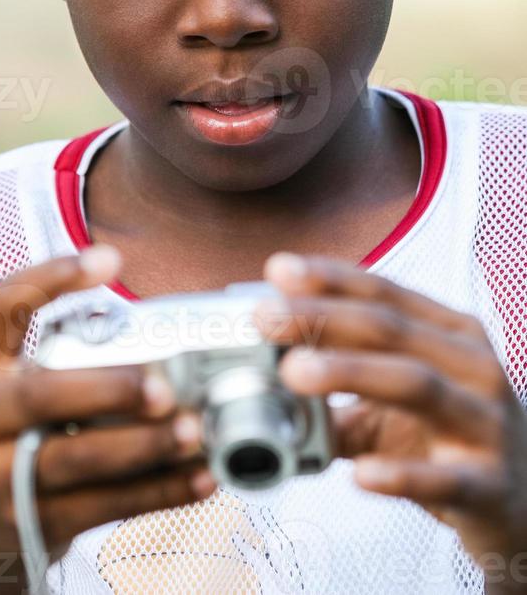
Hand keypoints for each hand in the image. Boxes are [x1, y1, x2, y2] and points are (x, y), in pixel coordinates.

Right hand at [0, 248, 215, 594]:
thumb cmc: (16, 438)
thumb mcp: (17, 390)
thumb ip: (68, 360)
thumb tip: (169, 336)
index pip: (5, 306)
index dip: (52, 278)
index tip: (109, 258)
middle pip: (39, 398)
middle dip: (106, 389)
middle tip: (162, 388)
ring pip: (75, 461)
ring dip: (144, 447)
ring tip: (195, 431)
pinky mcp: (31, 525)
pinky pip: (104, 507)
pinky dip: (159, 492)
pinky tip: (201, 478)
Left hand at [256, 253, 526, 592]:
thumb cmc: (453, 437)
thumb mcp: (395, 404)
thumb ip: (337, 390)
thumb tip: (265, 374)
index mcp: (449, 334)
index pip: (384, 292)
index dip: (329, 278)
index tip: (277, 270)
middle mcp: (472, 366)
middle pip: (390, 329)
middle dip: (322, 317)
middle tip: (266, 317)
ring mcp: (486, 423)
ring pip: (415, 384)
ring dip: (349, 372)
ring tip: (293, 371)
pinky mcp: (490, 485)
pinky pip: (444, 478)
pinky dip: (401, 475)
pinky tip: (361, 474)